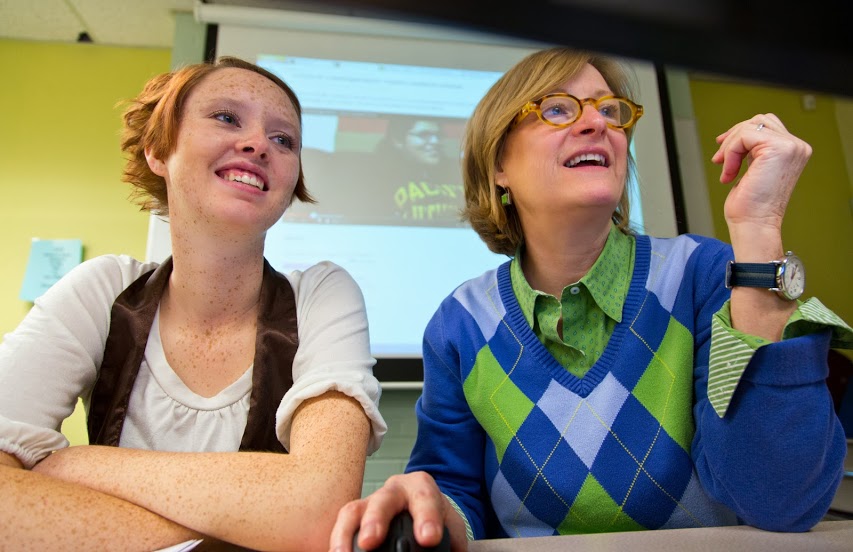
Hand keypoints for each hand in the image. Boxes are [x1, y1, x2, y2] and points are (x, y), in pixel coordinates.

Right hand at [329, 471, 467, 551]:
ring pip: (352, 512)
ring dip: (345, 534)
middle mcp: (393, 492)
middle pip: (383, 501)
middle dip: (375, 520)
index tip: (428, 538)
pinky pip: (340, 528)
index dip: (426, 517)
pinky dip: (336, 542)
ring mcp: (370, 504)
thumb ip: (451, 543)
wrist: (424, 514)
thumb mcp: (450, 529)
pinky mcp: (354, 519)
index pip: (426, 498)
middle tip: (370, 542)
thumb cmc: (436, 521)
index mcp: (422, 489)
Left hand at [711, 113, 810, 236]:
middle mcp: (796, 147)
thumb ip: (754, 150)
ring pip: (750, 126)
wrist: (754, 225)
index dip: (739, 135)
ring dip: (731, 146)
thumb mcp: (754, 168)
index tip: (722, 153)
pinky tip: (729, 173)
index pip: (766, 126)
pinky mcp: (778, 149)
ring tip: (726, 168)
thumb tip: (735, 134)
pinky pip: (744, 136)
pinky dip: (730, 153)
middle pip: (759, 121)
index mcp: (793, 151)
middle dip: (734, 138)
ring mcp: (790, 147)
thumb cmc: (751, 206)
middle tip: (719, 159)